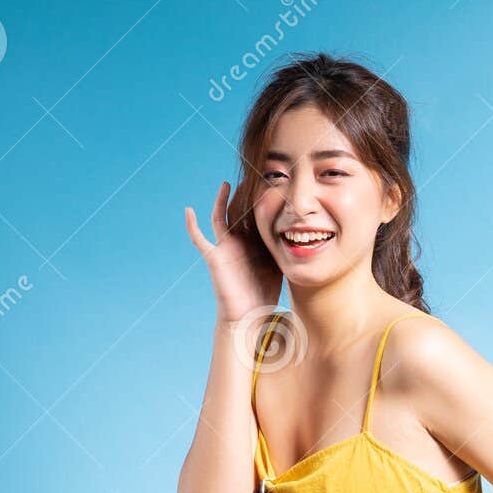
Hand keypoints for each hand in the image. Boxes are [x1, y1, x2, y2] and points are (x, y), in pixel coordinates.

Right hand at [184, 181, 280, 325]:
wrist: (249, 317)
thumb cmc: (264, 296)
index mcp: (254, 242)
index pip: (256, 214)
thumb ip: (284, 249)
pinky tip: (188, 210)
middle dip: (243, 195)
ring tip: (228, 184)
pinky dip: (192, 226)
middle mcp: (239, 242)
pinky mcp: (214, 258)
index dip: (260, 199)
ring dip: (222, 201)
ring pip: (221, 218)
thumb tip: (304, 234)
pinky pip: (199, 240)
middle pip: (238, 212)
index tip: (271, 182)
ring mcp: (225, 248)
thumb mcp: (278, 266)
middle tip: (252, 175)